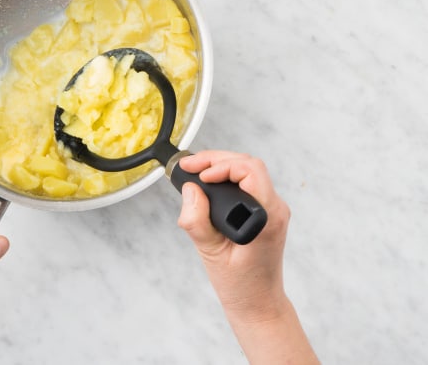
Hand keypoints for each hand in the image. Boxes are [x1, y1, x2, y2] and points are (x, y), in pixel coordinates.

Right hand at [177, 151, 318, 363]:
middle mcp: (275, 209)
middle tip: (188, 166)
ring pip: (248, 170)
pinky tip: (207, 182)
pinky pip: (247, 183)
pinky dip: (225, 177)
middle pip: (248, 164)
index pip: (250, 171)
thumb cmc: (240, 285)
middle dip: (215, 160)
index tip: (199, 177)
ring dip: (220, 165)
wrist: (258, 303)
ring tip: (194, 171)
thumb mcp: (210, 253)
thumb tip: (190, 190)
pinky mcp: (265, 212)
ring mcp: (272, 210)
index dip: (221, 166)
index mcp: (266, 218)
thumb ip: (197, 220)